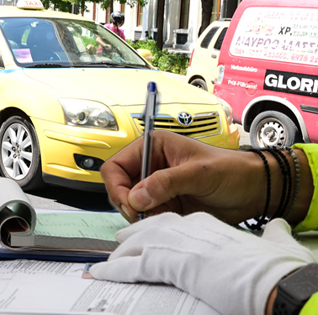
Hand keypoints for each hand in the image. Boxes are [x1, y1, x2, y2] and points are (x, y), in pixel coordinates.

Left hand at [90, 213, 314, 314]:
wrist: (270, 276)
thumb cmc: (269, 264)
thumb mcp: (267, 242)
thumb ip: (270, 234)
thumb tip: (280, 228)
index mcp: (204, 222)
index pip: (169, 219)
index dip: (155, 229)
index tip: (149, 237)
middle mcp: (185, 227)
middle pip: (146, 227)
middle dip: (129, 238)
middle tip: (118, 245)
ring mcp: (174, 244)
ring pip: (134, 244)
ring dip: (118, 255)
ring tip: (105, 264)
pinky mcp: (167, 263)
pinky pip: (131, 265)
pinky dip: (113, 269)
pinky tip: (103, 273)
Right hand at [101, 130, 268, 224]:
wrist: (254, 191)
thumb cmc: (232, 171)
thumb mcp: (199, 173)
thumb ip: (167, 182)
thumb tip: (137, 196)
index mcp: (153, 147)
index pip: (116, 166)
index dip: (118, 186)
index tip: (130, 204)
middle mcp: (150, 166)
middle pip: (119, 188)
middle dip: (128, 203)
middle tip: (145, 215)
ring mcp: (156, 186)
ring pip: (130, 205)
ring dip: (142, 214)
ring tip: (164, 216)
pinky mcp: (164, 204)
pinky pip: (146, 216)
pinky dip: (152, 222)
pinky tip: (170, 220)